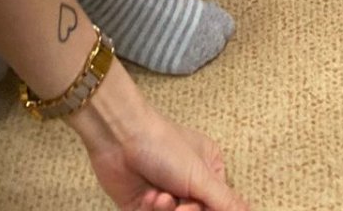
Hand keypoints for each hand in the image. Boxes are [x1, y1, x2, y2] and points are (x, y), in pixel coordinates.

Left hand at [75, 65, 248, 208]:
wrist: (119, 139)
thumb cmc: (163, 145)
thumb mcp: (198, 176)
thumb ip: (223, 201)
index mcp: (209, 169)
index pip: (217, 205)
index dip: (205, 210)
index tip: (194, 205)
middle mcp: (188, 182)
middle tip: (179, 207)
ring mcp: (165, 194)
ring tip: (158, 196)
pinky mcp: (143, 205)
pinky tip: (148, 196)